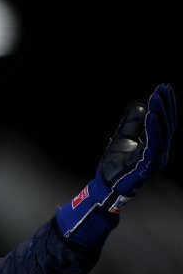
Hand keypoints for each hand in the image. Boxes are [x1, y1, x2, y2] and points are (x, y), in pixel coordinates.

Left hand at [100, 83, 175, 197]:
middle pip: (167, 125)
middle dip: (166, 105)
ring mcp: (156, 160)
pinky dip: (154, 129)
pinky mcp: (148, 165)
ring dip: (160, 113)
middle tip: (164, 88)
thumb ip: (133, 123)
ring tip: (157, 96)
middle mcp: (160, 153)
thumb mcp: (124, 138)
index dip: (166, 106)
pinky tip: (152, 115)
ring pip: (163, 133)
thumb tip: (141, 104)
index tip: (164, 89)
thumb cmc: (114, 165)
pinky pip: (154, 144)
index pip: (165, 123)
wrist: (105, 186)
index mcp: (156, 147)